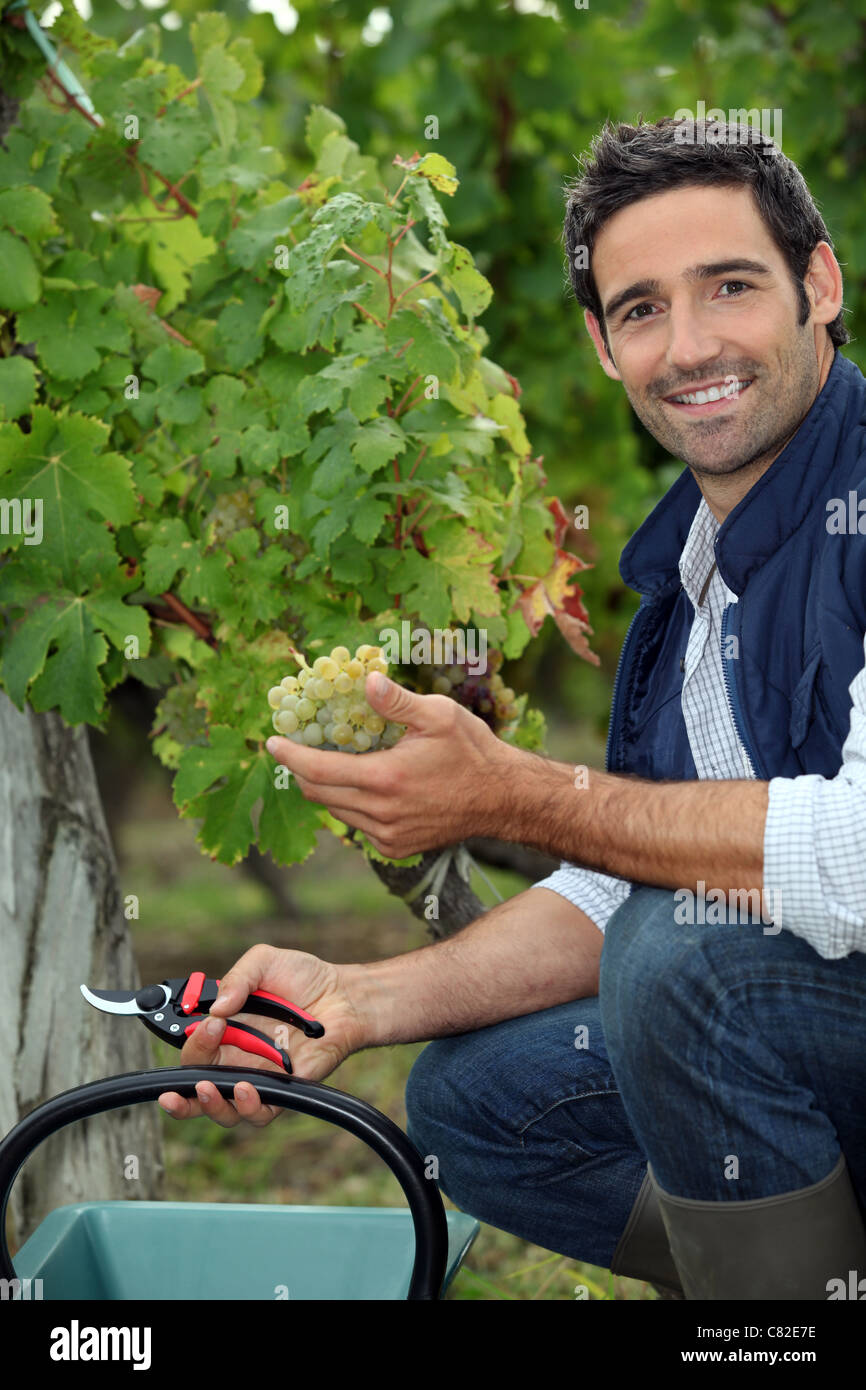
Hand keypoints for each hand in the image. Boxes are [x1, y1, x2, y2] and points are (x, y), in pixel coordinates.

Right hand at [157, 945, 363, 1126]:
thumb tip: (217, 1007)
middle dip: (181, 1094)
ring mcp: (260, 1077)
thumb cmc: (303, 978)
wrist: (344, 994)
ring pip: (224, 1109)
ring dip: (210, 1105)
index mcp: (225, 1031)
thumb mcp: (264, 962)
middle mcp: (237, 1058)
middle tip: (181, 1085)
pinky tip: (245, 1090)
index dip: (193, 1043)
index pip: (194, 1049)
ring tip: (208, 1088)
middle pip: (198, 1089)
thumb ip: (237, 977)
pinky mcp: (285, 1090)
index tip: (209, 1024)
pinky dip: (249, 1107)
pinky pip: (261, 1112)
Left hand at [265, 671, 515, 857]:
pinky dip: (352, 804)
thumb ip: (397, 701)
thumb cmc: (472, 751)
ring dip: (328, 788)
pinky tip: (368, 785)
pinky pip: (357, 824)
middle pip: (318, 793)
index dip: (289, 756)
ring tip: (335, 762)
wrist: (503, 799)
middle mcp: (380, 813)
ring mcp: (387, 835)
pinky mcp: (395, 847)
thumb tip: (367, 680)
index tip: (272, 742)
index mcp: (384, 779)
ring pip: (336, 810)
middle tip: (298, 747)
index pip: (316, 771)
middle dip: (302, 770)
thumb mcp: (438, 714)